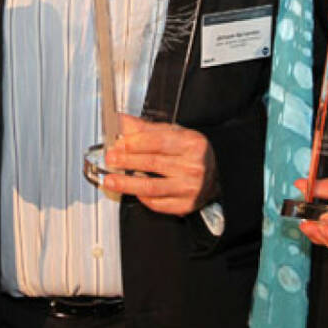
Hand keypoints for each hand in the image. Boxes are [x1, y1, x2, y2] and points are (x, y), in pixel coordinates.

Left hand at [98, 114, 217, 215]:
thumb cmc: (192, 153)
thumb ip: (147, 129)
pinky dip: (142, 197)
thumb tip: (122, 122)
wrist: (216, 175)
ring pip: (152, 186)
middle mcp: (193, 166)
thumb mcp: (175, 134)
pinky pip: (157, 203)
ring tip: (111, 180)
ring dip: (127, 184)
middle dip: (127, 161)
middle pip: (153, 163)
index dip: (135, 142)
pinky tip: (132, 191)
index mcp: (192, 144)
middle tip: (110, 159)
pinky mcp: (185, 205)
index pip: (159, 141)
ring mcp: (190, 188)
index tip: (119, 143)